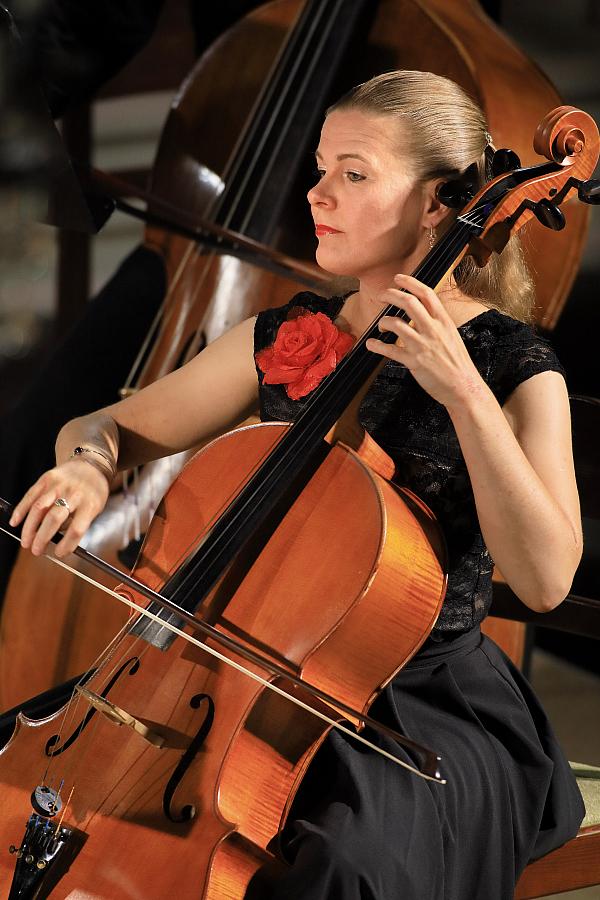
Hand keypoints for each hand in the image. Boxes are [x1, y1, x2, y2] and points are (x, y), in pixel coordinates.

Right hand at [9, 459, 110, 557]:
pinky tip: (15, 522)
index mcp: (90, 504)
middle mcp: (74, 494)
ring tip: (26, 542)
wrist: (92, 465)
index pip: (77, 529)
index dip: (67, 545)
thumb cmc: (93, 492)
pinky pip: (31, 495)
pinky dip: (21, 510)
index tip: (59, 553)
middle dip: (42, 538)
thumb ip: (78, 523)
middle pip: (54, 519)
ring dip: (29, 528)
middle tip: (36, 550)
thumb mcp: (95, 509)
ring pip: (39, 508)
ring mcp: (59, 485)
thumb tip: (57, 541)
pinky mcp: (47, 478)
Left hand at [365, 273, 484, 408]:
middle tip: (382, 296)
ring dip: (384, 321)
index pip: (426, 293)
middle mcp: (433, 330)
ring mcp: (423, 345)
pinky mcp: (414, 362)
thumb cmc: (457, 363)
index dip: (410, 282)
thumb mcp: (451, 335)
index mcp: (443, 321)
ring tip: (381, 325)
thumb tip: (422, 312)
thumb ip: (437, 323)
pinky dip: (377, 346)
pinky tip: (371, 344)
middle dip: (391, 295)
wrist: (464, 386)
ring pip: (396, 324)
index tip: (398, 278)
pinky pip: (390, 350)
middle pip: (408, 302)